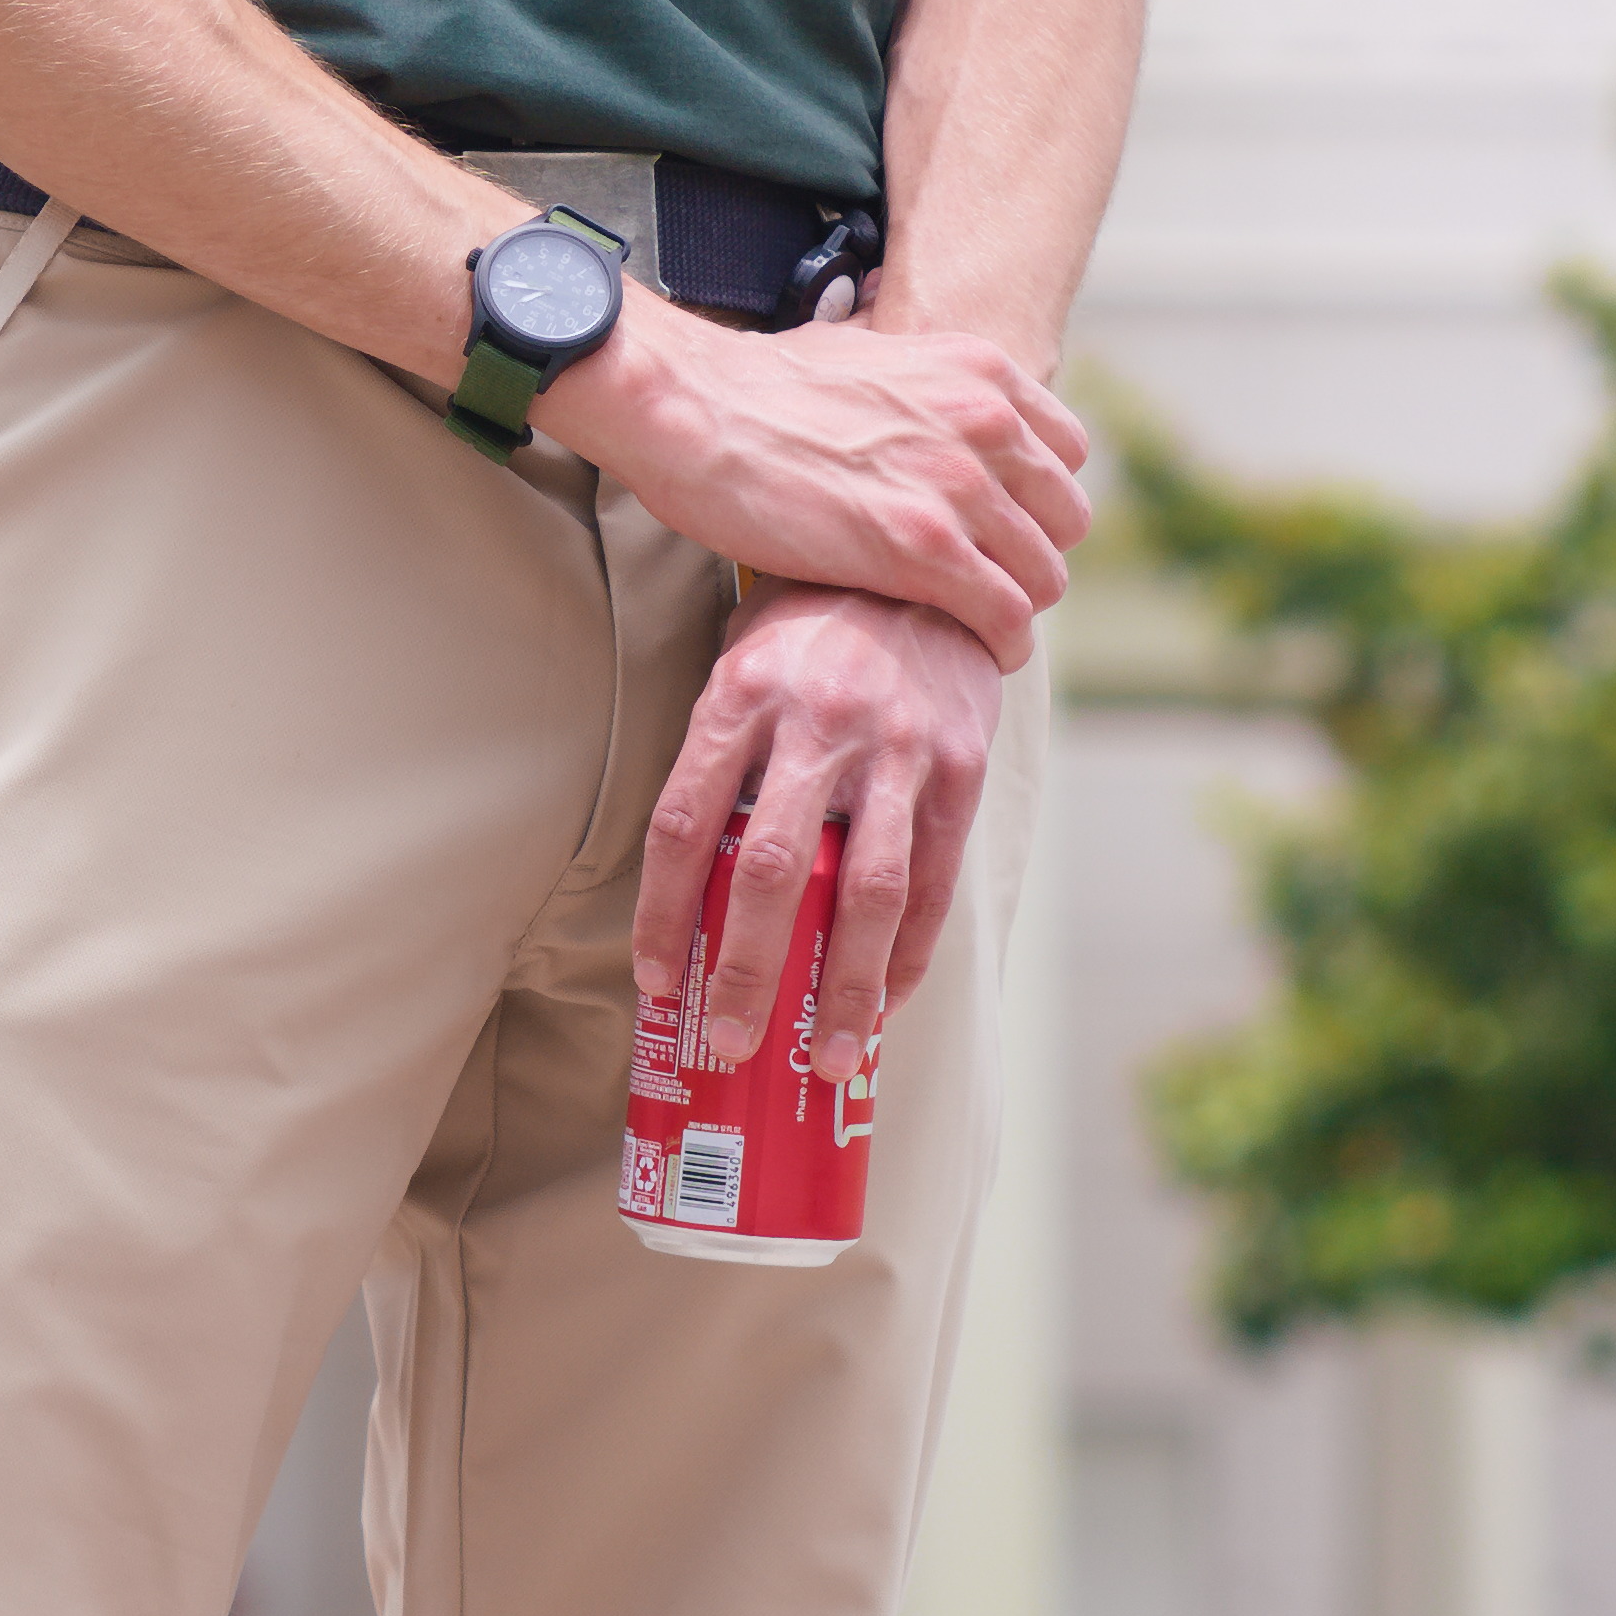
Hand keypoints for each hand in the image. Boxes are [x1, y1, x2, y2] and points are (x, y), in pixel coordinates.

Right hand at [543, 283, 1089, 660]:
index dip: (1035, 497)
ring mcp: (958, 487)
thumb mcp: (870, 353)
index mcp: (979, 372)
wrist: (694, 410)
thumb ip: (923, 386)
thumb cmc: (757, 387)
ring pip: (1044, 575)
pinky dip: (998, 644)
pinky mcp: (924, 550)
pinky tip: (972, 651)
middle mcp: (986, 423)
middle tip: (985, 582)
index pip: (1068, 452)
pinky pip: (1005, 616)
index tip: (1001, 526)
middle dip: (1029, 555)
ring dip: (1014, 606)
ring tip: (974, 625)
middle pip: (1065, 519)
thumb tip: (926, 403)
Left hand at [639, 587, 1018, 1069]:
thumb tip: (686, 887)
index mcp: (740, 694)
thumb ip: (719, 757)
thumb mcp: (742, 660)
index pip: (685, 826)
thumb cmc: (811, 623)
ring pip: (869, 892)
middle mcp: (818, 721)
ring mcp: (898, 746)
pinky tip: (887, 1001)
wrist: (927, 555)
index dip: (663, 917)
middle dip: (748, 973)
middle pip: (773, 872)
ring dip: (847, 989)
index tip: (655, 985)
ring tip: (827, 1059)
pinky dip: (911, 952)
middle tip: (728, 1045)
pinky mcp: (960, 764)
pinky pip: (935, 879)